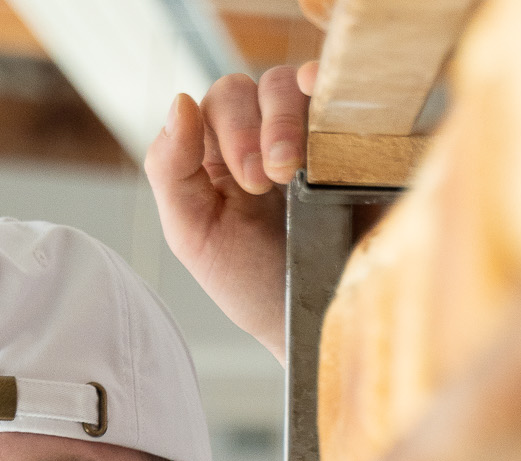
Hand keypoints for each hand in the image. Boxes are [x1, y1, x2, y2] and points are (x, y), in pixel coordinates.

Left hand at [143, 64, 315, 366]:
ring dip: (288, 117)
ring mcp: (307, 132)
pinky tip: (329, 114)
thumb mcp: (194, 236)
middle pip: (253, 87)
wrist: (313, 318)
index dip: (230, 130)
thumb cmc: (251, 283)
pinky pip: (340, 92)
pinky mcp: (349, 137)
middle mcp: (260, 133)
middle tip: (268, 182)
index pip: (216, 103)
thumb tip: (179, 101)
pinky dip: (332, 90)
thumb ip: (170, 171)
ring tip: (294, 170)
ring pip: (292, 83)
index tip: (249, 184)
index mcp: (216, 153)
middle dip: (258, 128)